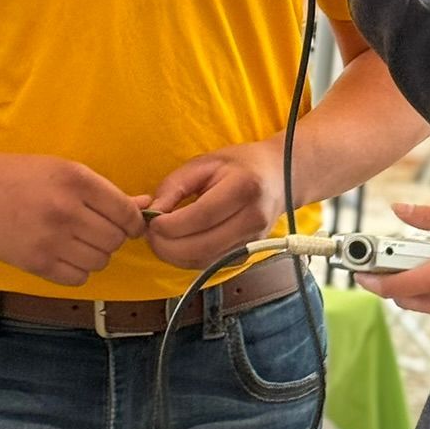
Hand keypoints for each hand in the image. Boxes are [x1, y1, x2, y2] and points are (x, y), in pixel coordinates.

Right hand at [0, 153, 147, 285]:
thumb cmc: (23, 176)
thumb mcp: (66, 170)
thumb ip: (107, 192)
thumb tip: (146, 206)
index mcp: (77, 180)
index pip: (126, 213)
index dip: (133, 223)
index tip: (126, 225)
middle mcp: (66, 210)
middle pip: (115, 240)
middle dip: (112, 238)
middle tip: (96, 231)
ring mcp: (50, 239)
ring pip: (100, 261)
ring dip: (95, 254)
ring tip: (77, 241)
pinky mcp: (35, 263)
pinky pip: (78, 278)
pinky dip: (77, 270)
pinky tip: (64, 255)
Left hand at [146, 139, 288, 269]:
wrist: (280, 177)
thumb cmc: (239, 165)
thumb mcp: (204, 163)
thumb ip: (174, 186)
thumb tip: (151, 213)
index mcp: (244, 188)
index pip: (201, 216)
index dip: (170, 224)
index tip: (151, 221)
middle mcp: (253, 218)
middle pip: (202, 246)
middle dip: (167, 246)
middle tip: (150, 234)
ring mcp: (253, 241)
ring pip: (204, 261)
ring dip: (174, 256)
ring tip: (160, 240)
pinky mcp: (248, 255)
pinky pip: (211, 265)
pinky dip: (188, 259)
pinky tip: (178, 245)